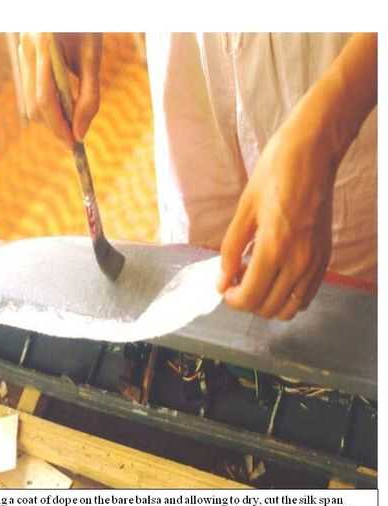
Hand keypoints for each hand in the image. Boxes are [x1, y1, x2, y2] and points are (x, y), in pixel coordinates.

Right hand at [18, 33, 101, 146]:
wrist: (74, 3)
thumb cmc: (86, 23)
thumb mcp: (94, 57)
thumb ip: (89, 96)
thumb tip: (81, 133)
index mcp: (43, 45)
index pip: (44, 98)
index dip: (59, 125)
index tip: (74, 143)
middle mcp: (26, 48)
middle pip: (33, 104)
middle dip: (54, 126)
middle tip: (75, 140)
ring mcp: (22, 51)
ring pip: (30, 101)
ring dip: (51, 118)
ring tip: (73, 126)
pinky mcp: (25, 55)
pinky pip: (32, 90)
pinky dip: (49, 106)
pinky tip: (65, 110)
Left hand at [217, 118, 335, 320]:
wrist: (313, 154)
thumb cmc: (275, 174)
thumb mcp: (243, 211)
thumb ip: (231, 251)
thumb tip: (222, 280)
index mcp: (274, 248)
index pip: (250, 297)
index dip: (232, 299)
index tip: (224, 288)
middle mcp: (298, 262)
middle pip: (268, 307)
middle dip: (247, 302)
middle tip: (236, 283)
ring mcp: (315, 262)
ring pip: (289, 308)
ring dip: (268, 303)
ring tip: (256, 281)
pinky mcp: (325, 258)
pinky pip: (306, 295)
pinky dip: (288, 297)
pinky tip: (276, 277)